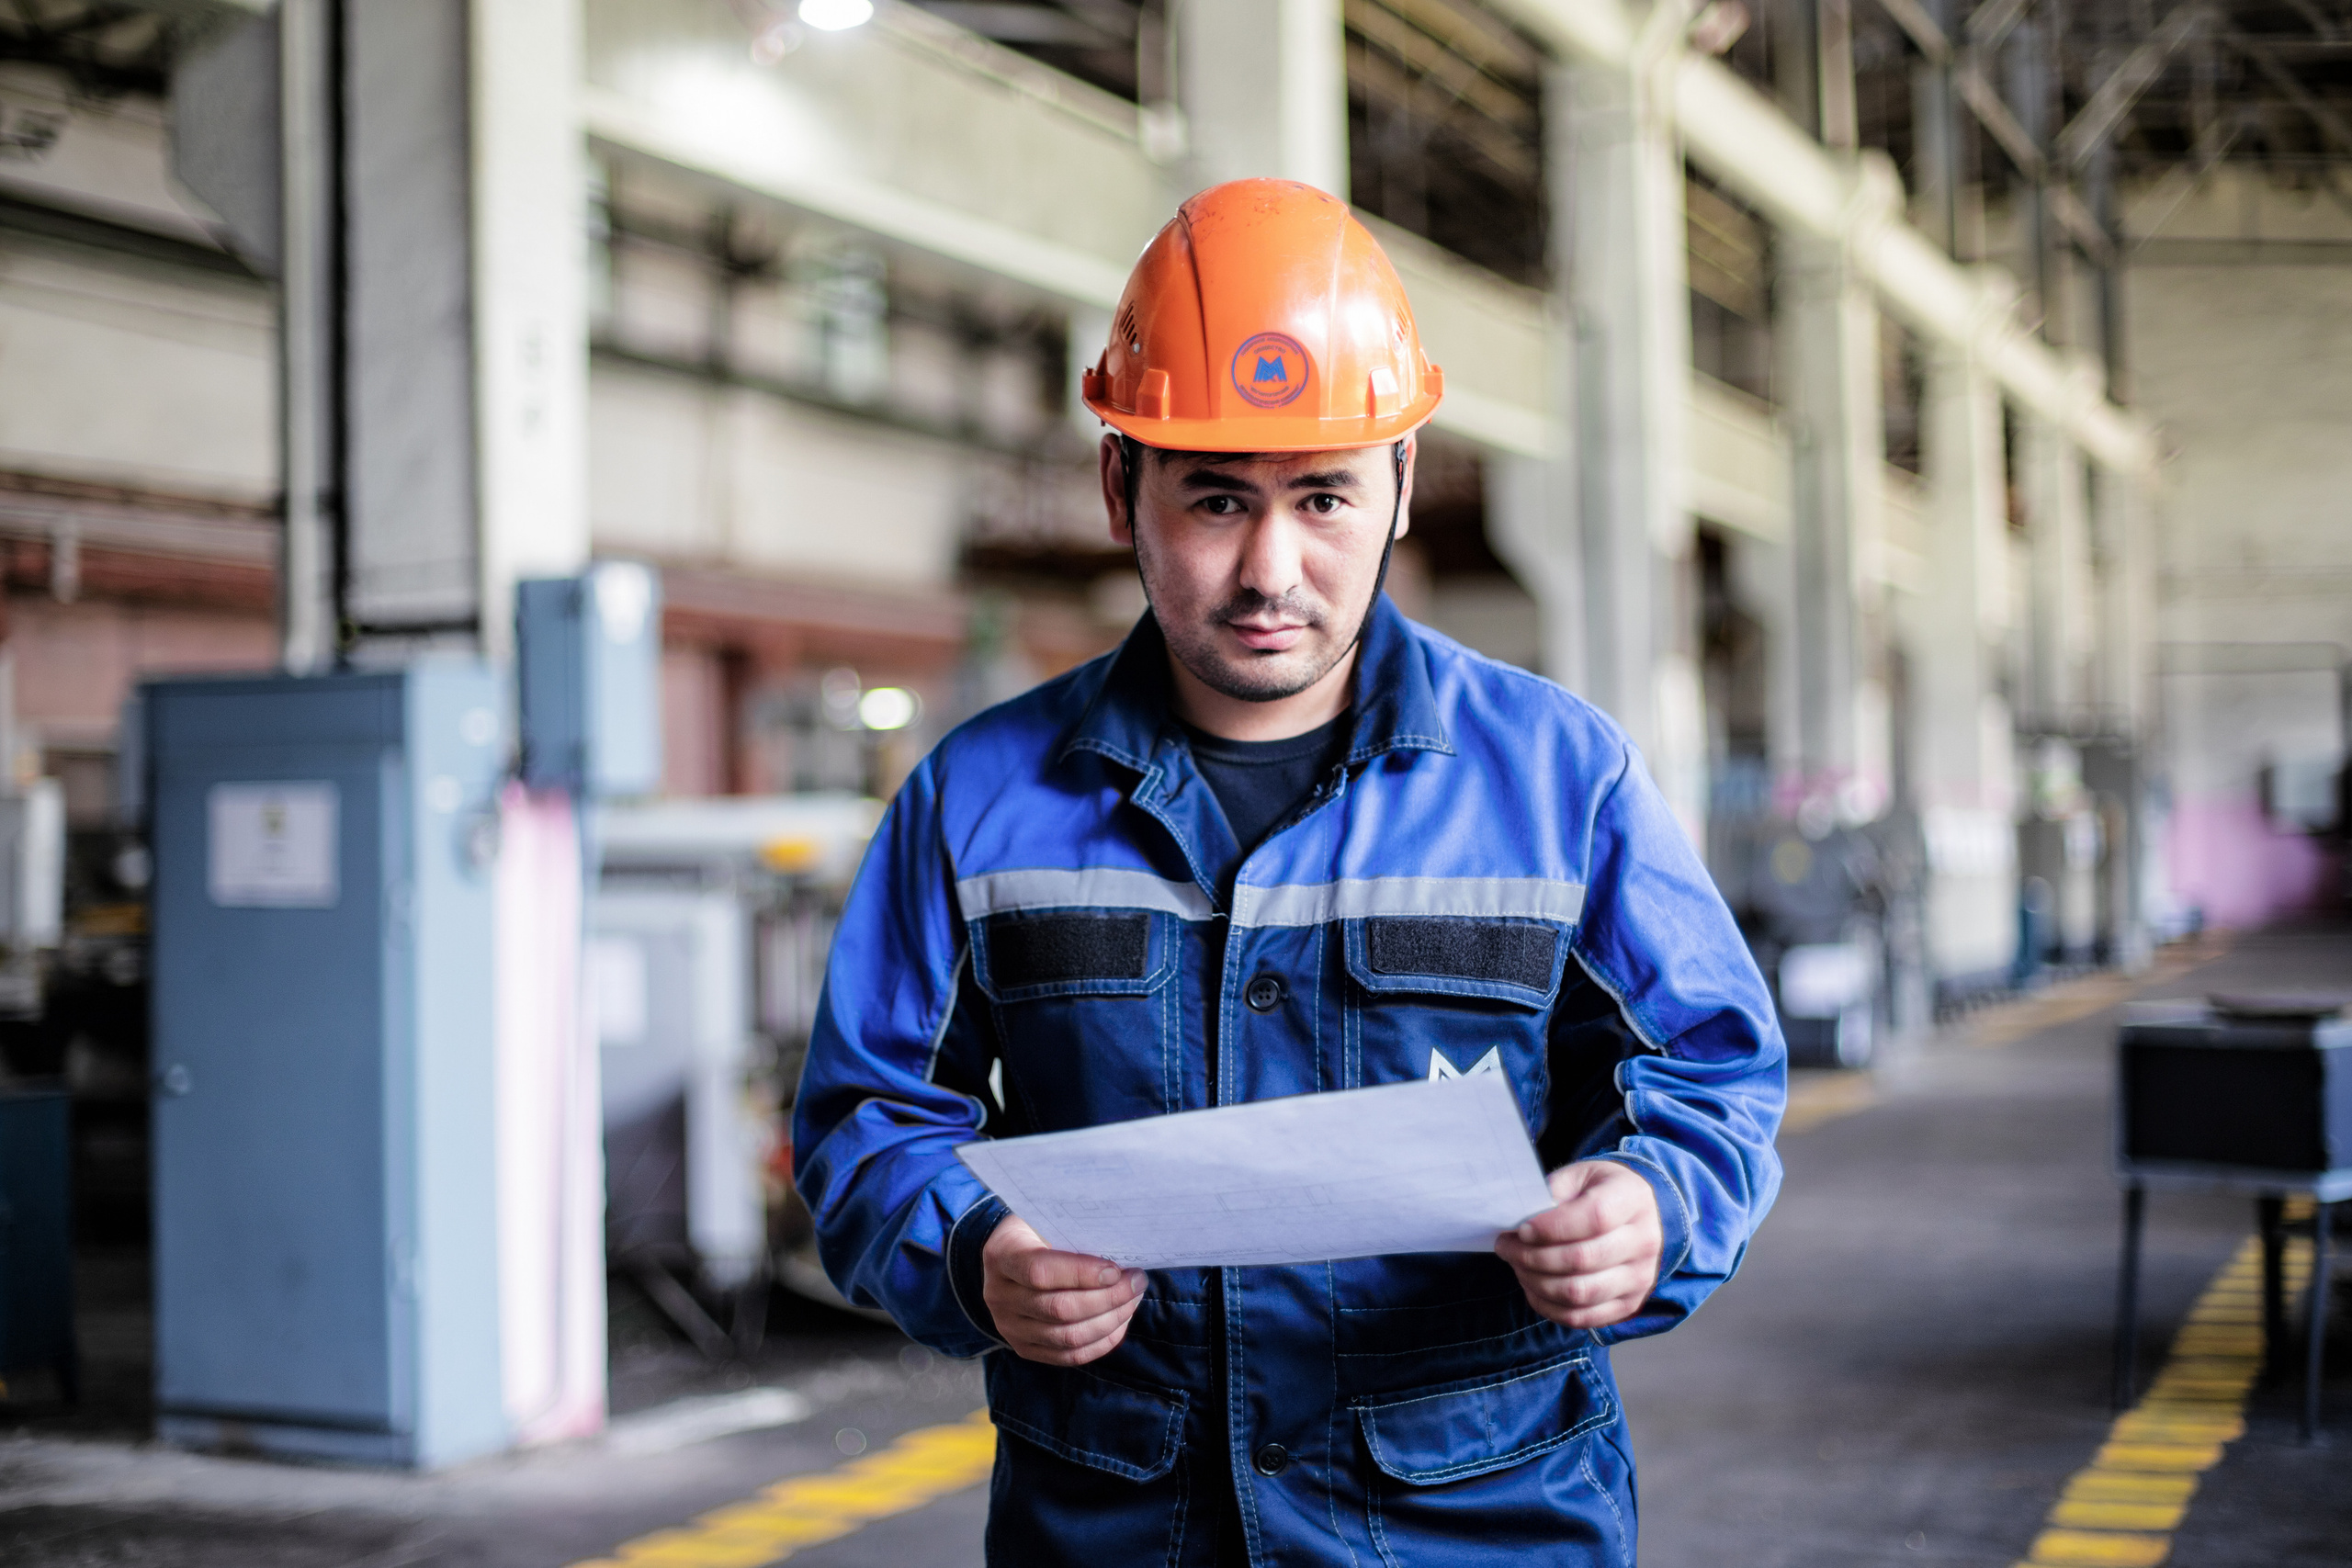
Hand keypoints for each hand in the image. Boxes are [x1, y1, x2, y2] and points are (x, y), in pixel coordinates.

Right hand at [981, 1215, 1147, 1365]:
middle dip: (1108, 1298)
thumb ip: (1074, 1231)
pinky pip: (1069, 1356)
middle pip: (1059, 1309)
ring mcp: (1009, 1327)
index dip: (1081, 1274)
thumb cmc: (1037, 1230)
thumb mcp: (1046, 1218)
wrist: (1009, 1255)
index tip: (1116, 1270)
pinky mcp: (1025, 1348)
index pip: (1039, 1271)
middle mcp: (999, 1296)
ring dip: (1110, 1320)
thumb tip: (1120, 1247)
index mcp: (1001, 1256)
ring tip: (1133, 1299)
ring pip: (1068, 1336)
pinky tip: (1120, 1322)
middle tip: (1136, 1282)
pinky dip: (1101, 1341)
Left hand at [1495, 1161, 1662, 1330]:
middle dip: (1532, 1256)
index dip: (1551, 1227)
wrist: (1646, 1214)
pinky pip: (1582, 1317)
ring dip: (1536, 1282)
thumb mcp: (1582, 1175)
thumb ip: (1555, 1191)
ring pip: (1579, 1293)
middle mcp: (1643, 1242)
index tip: (1522, 1228)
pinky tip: (1532, 1287)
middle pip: (1582, 1259)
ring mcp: (1639, 1278)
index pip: (1594, 1218)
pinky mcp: (1628, 1305)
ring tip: (1517, 1265)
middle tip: (1506, 1247)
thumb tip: (1522, 1220)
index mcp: (1632, 1200)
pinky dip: (1548, 1306)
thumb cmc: (1604, 1191)